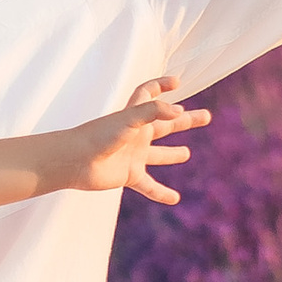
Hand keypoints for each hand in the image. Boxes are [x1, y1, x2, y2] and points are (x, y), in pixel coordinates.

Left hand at [59, 78, 210, 205]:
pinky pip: (149, 186)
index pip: (149, 93)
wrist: (74, 161)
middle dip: (185, 119)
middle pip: (165, 123)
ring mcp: (132, 155)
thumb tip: (178, 111)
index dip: (162, 85)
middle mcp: (136, 134)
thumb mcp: (129, 118)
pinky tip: (174, 199)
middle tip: (207, 116)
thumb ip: (154, 111)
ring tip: (187, 153)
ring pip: (157, 154)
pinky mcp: (128, 175)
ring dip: (172, 154)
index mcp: (134, 115)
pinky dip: (161, 193)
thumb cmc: (98, 135)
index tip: (177, 82)